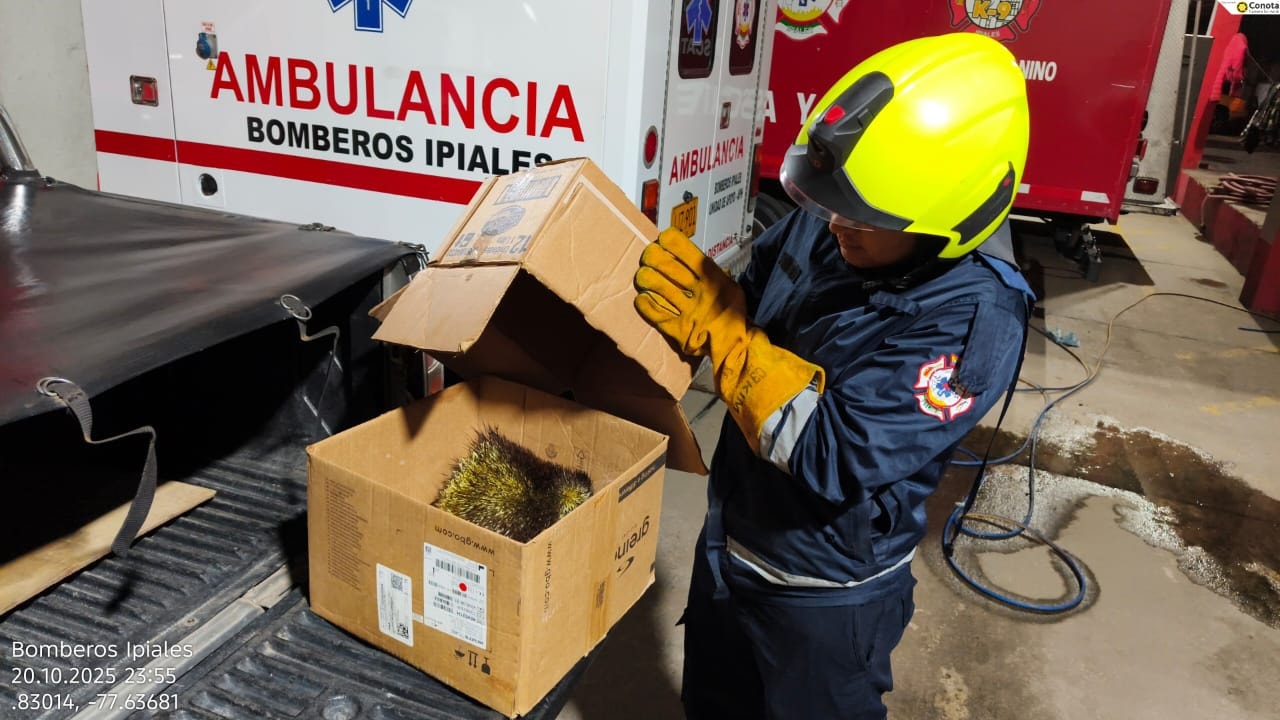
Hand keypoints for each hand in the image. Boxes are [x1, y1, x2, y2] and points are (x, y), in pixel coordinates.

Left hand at [633, 228, 746, 356]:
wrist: (734, 345)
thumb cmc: (730, 313)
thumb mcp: (729, 286)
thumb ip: (711, 272)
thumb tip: (691, 258)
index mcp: (713, 279)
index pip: (688, 253)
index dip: (671, 243)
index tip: (662, 239)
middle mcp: (699, 292)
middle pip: (669, 267)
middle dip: (653, 257)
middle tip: (647, 256)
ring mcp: (687, 310)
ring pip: (659, 287)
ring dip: (646, 278)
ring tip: (642, 276)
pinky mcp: (678, 329)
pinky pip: (656, 313)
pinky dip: (646, 304)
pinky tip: (641, 298)